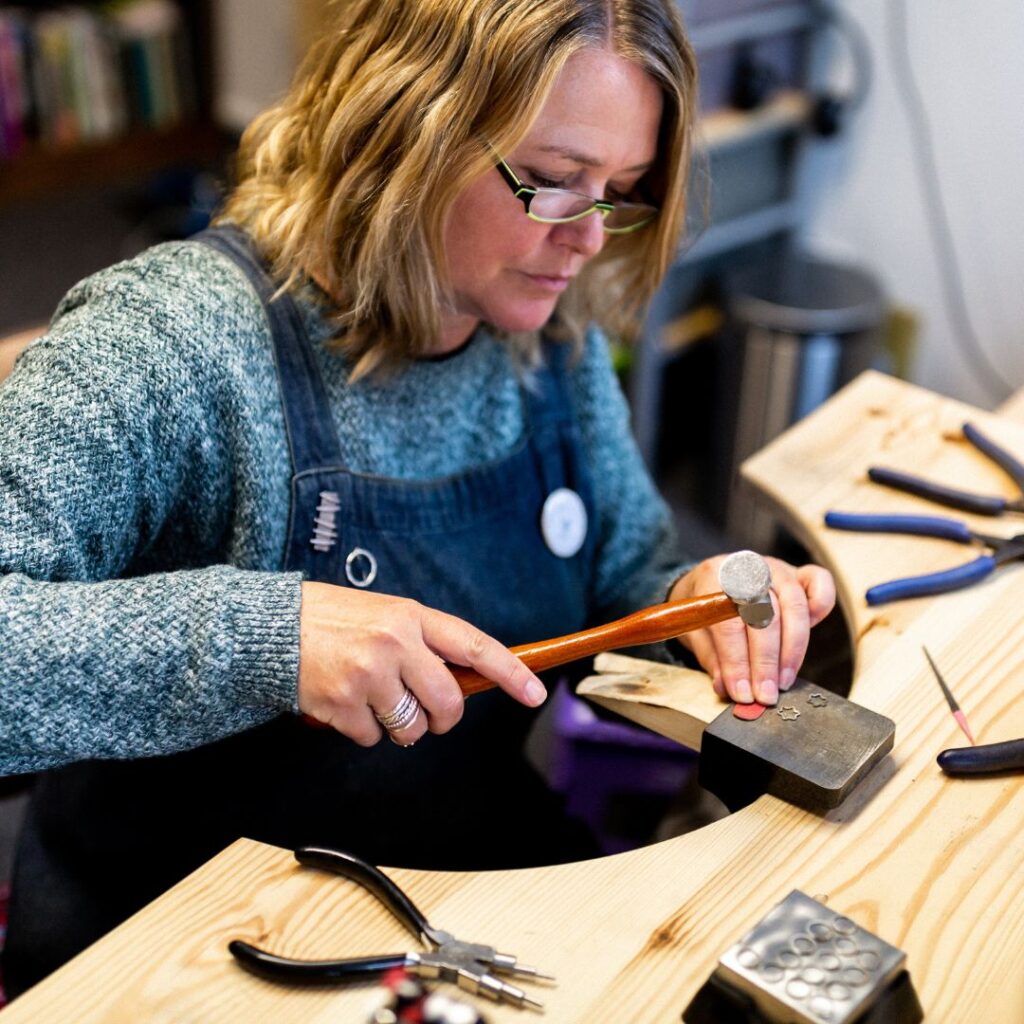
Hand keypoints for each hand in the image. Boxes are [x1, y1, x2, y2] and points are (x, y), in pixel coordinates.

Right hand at [297, 582, 546, 744]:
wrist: (268, 627)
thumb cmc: (328, 620)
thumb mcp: (383, 615)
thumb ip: (420, 642)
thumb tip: (458, 678)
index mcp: (410, 615)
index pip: (474, 645)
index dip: (510, 671)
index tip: (534, 692)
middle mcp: (394, 643)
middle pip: (447, 701)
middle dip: (443, 718)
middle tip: (429, 715)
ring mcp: (369, 675)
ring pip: (411, 727)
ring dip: (398, 726)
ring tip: (372, 699)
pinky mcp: (343, 704)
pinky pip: (373, 738)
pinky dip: (362, 730)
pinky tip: (344, 704)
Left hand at [669, 556, 835, 705]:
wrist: (711, 580)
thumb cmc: (704, 608)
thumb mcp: (695, 631)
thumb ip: (712, 658)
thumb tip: (727, 687)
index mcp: (713, 577)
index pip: (728, 623)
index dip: (736, 661)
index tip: (741, 692)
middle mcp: (748, 569)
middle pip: (764, 615)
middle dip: (765, 662)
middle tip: (764, 694)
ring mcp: (776, 569)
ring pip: (794, 606)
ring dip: (791, 650)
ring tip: (782, 681)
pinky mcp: (798, 573)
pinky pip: (819, 582)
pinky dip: (821, 606)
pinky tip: (806, 638)